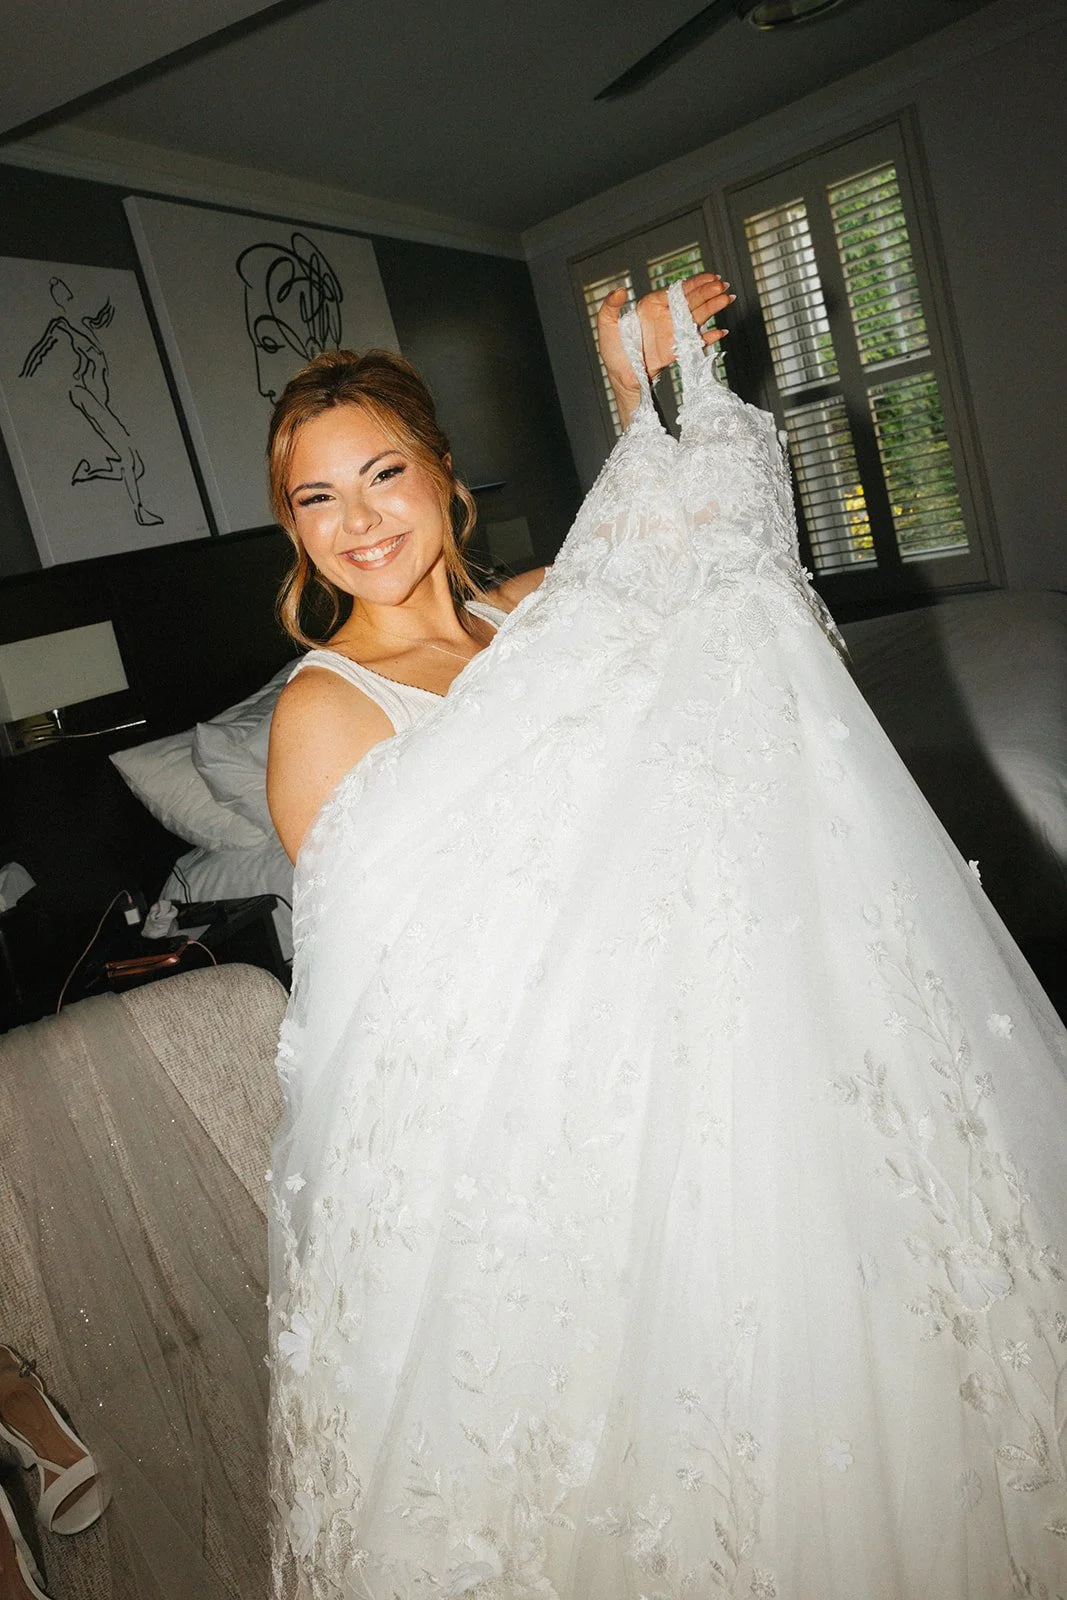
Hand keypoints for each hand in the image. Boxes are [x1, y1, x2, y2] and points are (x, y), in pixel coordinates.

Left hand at [597, 272, 733, 430]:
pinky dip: (708, 337)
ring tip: (727, 299)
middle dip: (708, 292)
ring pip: (696, 317)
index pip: (676, 291)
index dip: (694, 283)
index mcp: (651, 306)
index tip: (709, 277)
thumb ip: (610, 306)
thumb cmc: (613, 351)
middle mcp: (665, 316)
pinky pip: (695, 341)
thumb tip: (620, 291)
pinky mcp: (677, 349)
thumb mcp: (606, 326)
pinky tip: (720, 332)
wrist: (621, 377)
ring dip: (713, 308)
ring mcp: (673, 332)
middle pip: (690, 301)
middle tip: (722, 286)